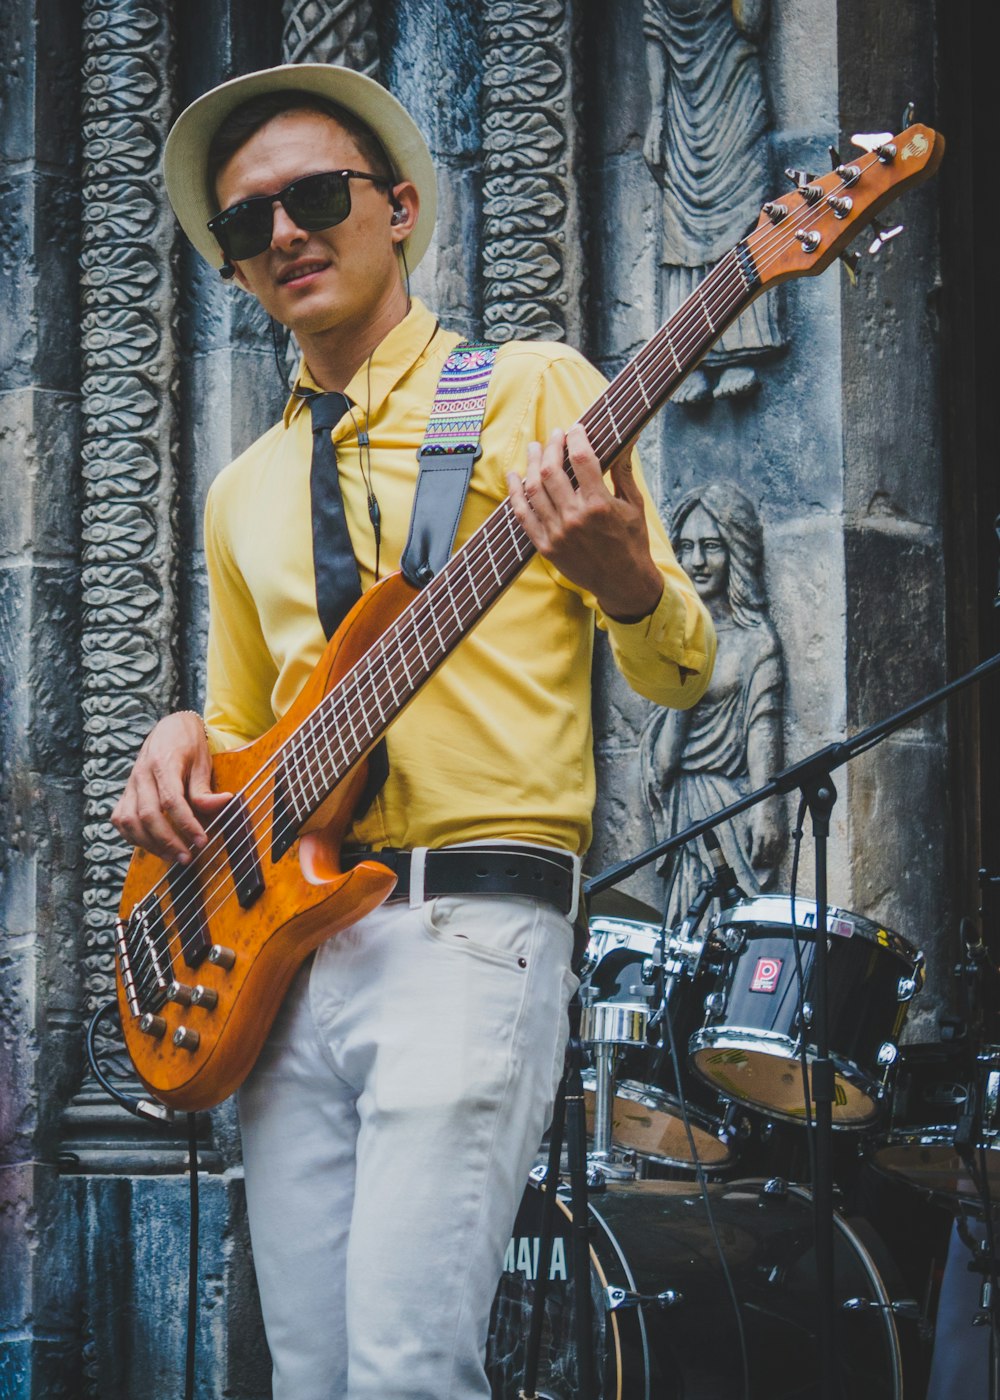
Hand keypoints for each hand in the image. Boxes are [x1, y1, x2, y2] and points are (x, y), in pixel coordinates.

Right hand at [112, 712, 231, 863]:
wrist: (169, 727)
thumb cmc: (188, 744)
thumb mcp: (202, 761)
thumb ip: (205, 787)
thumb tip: (223, 804)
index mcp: (163, 762)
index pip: (171, 800)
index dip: (186, 823)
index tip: (201, 841)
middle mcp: (141, 774)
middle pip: (147, 814)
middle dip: (167, 841)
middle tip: (187, 857)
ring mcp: (130, 784)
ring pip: (128, 820)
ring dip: (149, 843)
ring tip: (171, 856)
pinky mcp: (125, 793)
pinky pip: (120, 819)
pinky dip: (132, 836)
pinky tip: (151, 845)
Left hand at [506, 425, 662, 621]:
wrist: (623, 582)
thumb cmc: (632, 542)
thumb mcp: (634, 504)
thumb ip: (624, 470)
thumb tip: (630, 437)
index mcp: (600, 505)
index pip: (581, 458)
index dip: (576, 438)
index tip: (575, 429)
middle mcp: (575, 518)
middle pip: (552, 470)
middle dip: (551, 446)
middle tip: (554, 435)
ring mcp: (557, 533)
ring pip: (534, 489)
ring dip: (532, 464)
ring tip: (535, 449)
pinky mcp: (545, 546)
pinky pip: (523, 515)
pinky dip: (515, 493)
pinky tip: (514, 477)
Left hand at [748, 803, 784, 884]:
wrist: (769, 804)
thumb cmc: (756, 815)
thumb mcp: (748, 828)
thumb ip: (748, 842)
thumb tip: (750, 853)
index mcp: (758, 837)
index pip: (756, 856)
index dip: (754, 863)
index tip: (753, 865)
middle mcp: (769, 839)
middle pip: (766, 859)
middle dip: (762, 865)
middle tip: (760, 866)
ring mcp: (778, 838)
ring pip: (775, 857)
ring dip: (770, 862)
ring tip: (767, 864)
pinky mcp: (784, 837)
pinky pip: (782, 851)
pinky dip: (778, 856)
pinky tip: (774, 857)